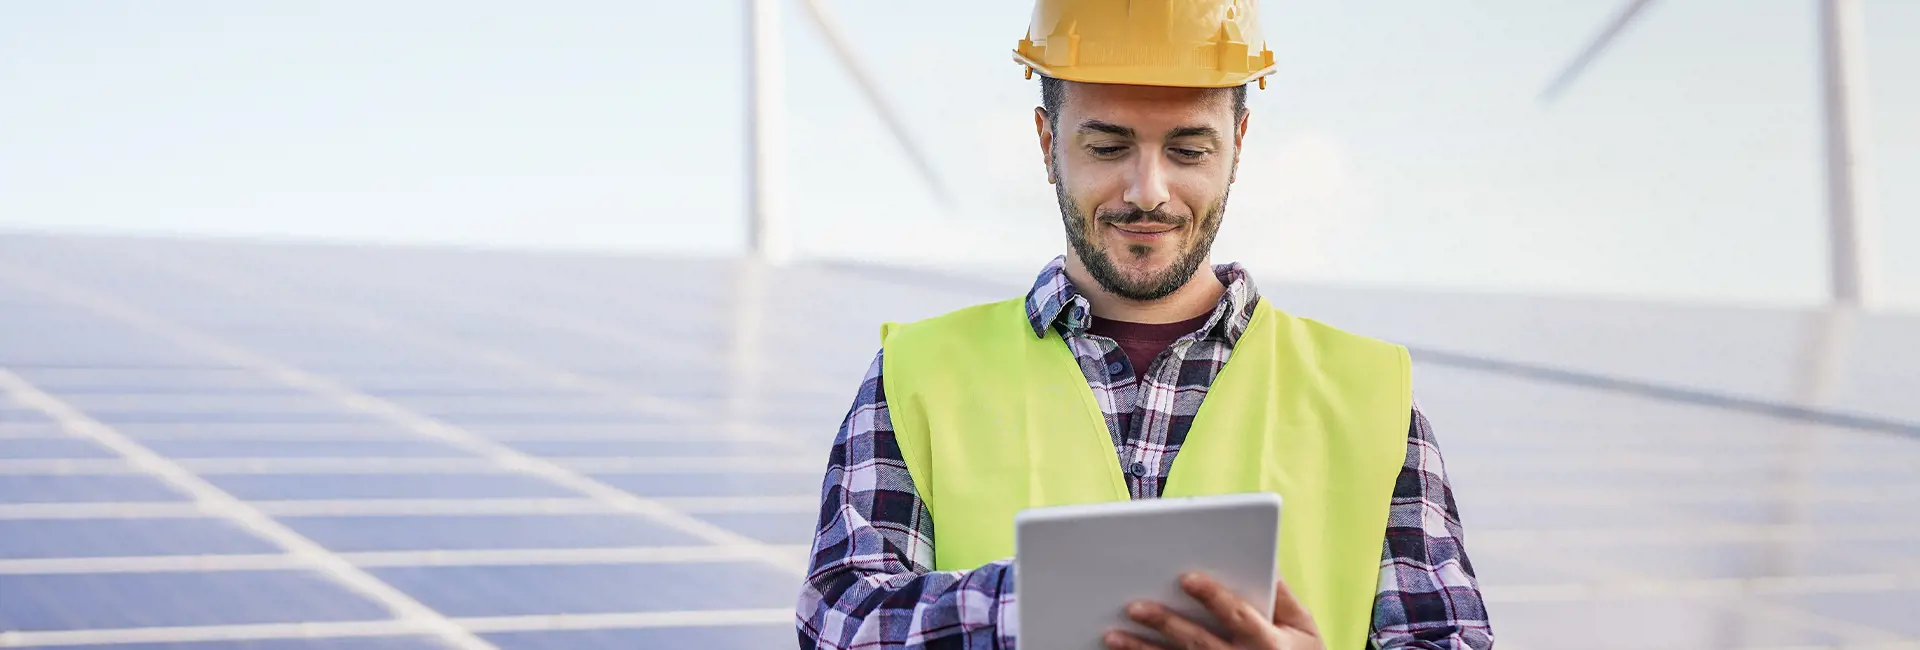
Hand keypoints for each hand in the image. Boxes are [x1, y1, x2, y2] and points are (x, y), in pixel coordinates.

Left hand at [1103, 572, 1324, 649]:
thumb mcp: (1305, 630)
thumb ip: (1284, 598)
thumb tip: (1266, 559)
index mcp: (1268, 643)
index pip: (1236, 616)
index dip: (1213, 596)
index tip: (1187, 577)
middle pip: (1196, 641)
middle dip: (1165, 623)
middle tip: (1133, 605)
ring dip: (1141, 649)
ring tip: (1112, 634)